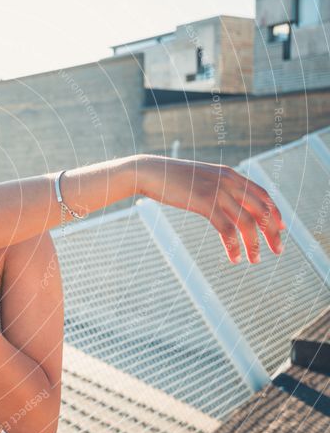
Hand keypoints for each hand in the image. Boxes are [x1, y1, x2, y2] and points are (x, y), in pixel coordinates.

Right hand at [135, 154, 286, 263]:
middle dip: (273, 232)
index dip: (275, 213)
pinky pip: (227, 230)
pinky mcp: (205, 203)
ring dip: (254, 244)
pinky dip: (233, 246)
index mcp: (230, 174)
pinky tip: (234, 258)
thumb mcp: (200, 180)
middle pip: (262, 210)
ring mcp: (218, 191)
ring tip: (255, 260)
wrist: (150, 172)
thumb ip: (216, 187)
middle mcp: (230, 181)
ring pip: (247, 223)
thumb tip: (224, 202)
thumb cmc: (171, 178)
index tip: (281, 229)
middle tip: (278, 251)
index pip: (263, 195)